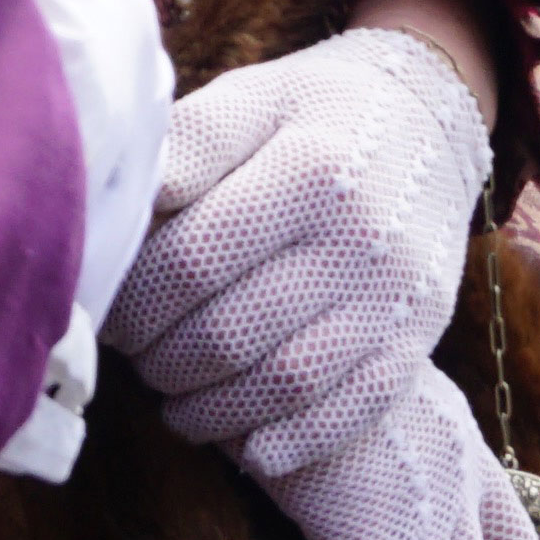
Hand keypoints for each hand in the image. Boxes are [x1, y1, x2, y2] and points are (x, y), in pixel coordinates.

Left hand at [105, 23, 487, 476]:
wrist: (430, 122)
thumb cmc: (315, 113)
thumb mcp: (251, 96)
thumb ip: (185, 144)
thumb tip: (119, 204)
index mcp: (312, 168)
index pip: (191, 264)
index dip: (133, 301)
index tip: (110, 307)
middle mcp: (363, 237)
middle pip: (230, 336)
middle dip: (159, 359)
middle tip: (136, 350)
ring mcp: (399, 297)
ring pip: (282, 388)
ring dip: (208, 410)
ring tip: (173, 391)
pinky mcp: (419, 340)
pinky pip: (345, 418)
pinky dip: (281, 443)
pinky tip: (239, 434)